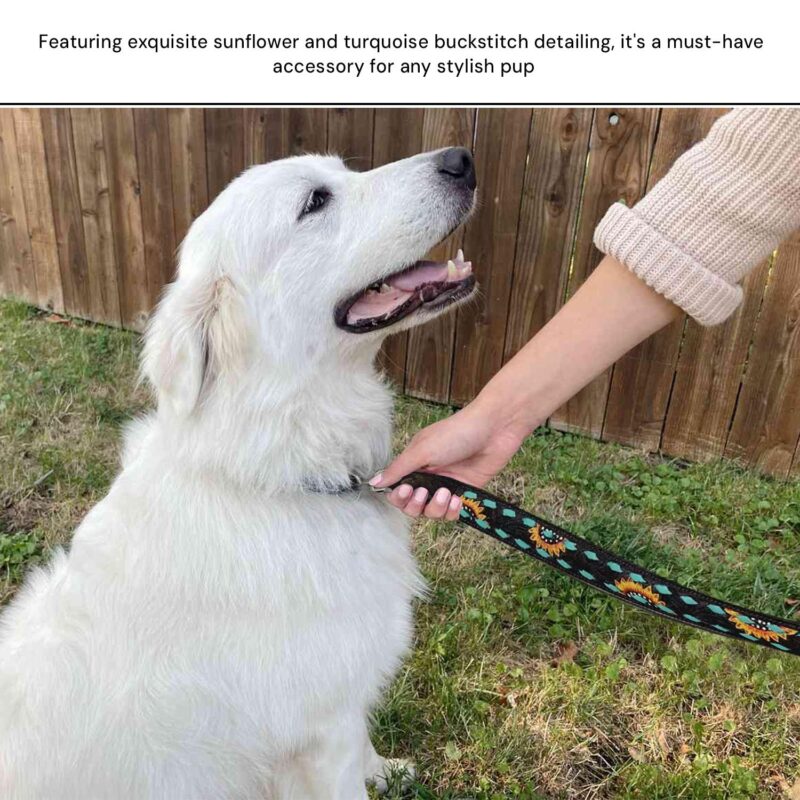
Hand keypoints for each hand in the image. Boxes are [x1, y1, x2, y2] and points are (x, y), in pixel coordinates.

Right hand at [369, 401, 529, 518]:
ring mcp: (447, 484)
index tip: (406, 490)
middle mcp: (429, 476)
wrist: (495, 428)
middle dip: (415, 505)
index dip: (399, 496)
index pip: (398, 489)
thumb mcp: (423, 449)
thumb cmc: (458, 432)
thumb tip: (374, 483)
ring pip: (432, 512)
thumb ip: (399, 469)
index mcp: (415, 463)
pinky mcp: (465, 492)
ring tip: (446, 493)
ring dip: (436, 507)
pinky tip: (457, 499)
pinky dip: (452, 510)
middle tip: (423, 492)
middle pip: (413, 505)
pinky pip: (452, 512)